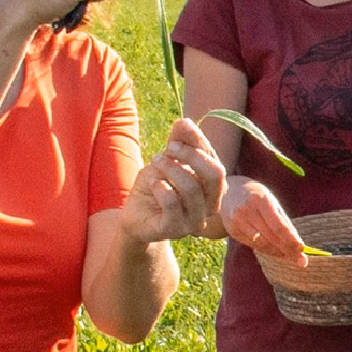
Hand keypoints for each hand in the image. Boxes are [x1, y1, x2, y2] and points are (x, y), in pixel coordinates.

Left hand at [116, 120, 225, 245]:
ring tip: (155, 162)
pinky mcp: (176, 230)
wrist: (136, 216)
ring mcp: (195, 220)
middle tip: (169, 147)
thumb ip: (178, 143)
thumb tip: (186, 121)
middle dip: (191, 155)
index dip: (199, 141)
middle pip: (215, 174)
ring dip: (171, 169)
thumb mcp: (166, 160)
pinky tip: (153, 183)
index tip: (181, 127)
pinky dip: (161, 188)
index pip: (215, 160)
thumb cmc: (156, 187)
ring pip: (192, 188)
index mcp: (213, 187)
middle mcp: (210, 205)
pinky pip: (172, 205)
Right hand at [218, 176, 309, 262]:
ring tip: (290, 257)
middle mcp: (247, 210)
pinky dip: (266, 250)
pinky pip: (253, 245)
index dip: (291, 239)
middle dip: (288, 250)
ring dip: (278, 253)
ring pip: (262, 244)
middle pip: (271, 237)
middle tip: (301, 261)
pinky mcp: (232, 231)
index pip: (278, 225)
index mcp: (260, 200)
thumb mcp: (271, 201)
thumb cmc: (256, 196)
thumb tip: (297, 242)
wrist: (228, 191)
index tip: (302, 250)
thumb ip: (283, 220)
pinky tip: (276, 252)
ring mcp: (237, 221)